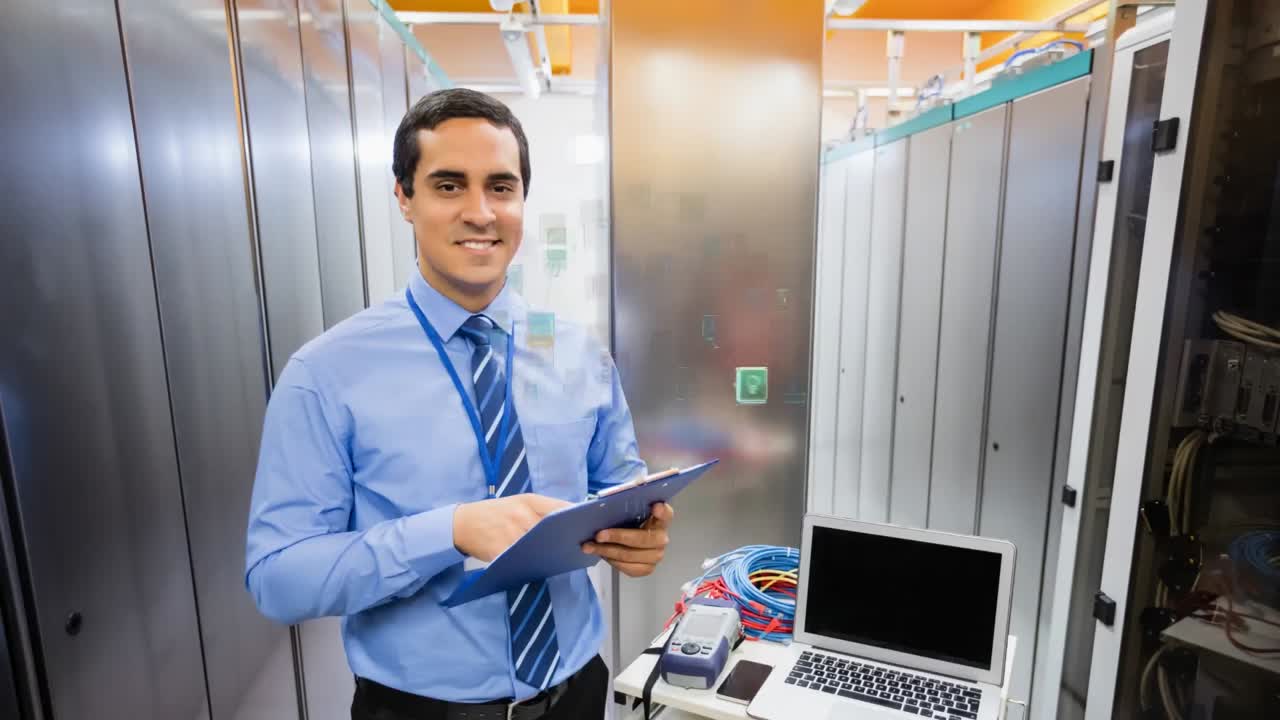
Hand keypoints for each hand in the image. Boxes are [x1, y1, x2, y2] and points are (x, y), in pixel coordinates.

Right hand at [452, 494, 569, 561]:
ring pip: (540, 547)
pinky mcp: (502, 551)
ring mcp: (512, 533)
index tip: (590, 524)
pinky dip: (531, 563)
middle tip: (579, 545)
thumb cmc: (494, 513)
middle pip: (554, 530)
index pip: (561, 507)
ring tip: (562, 557)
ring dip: (551, 553)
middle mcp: (522, 514)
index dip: (577, 517)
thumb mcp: (517, 503)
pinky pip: (522, 560)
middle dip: (566, 538)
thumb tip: (571, 521)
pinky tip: (539, 566)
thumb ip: (541, 510)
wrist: (462, 523)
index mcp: (529, 501)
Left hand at [582, 502, 673, 577]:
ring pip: (631, 555)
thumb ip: (623, 506)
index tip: (655, 507)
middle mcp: (662, 538)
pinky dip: (612, 561)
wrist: (628, 541)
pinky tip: (602, 554)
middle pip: (642, 538)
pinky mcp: (648, 568)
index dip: (661, 511)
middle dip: (617, 536)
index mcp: (660, 519)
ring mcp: (657, 555)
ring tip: (590, 546)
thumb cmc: (628, 523)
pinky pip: (628, 568)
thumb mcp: (627, 511)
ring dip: (607, 551)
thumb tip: (602, 505)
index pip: (666, 514)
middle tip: (598, 535)